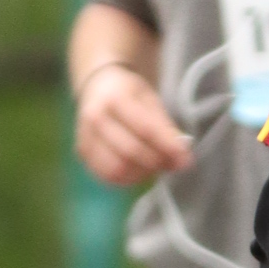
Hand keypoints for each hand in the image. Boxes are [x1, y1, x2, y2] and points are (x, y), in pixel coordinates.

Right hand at [74, 62, 191, 188]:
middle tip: (172, 164)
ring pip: (117, 168)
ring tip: (154, 166)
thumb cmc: (129, 94)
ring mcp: (85, 136)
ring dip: (141, 174)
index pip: (145, 128)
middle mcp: (95, 117)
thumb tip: (183, 159)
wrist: (98, 88)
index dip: (167, 147)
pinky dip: (126, 179)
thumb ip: (166, 130)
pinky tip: (138, 171)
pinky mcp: (82, 152)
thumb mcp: (151, 101)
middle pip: (131, 151)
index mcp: (115, 98)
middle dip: (156, 163)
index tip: (186, 160)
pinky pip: (106, 175)